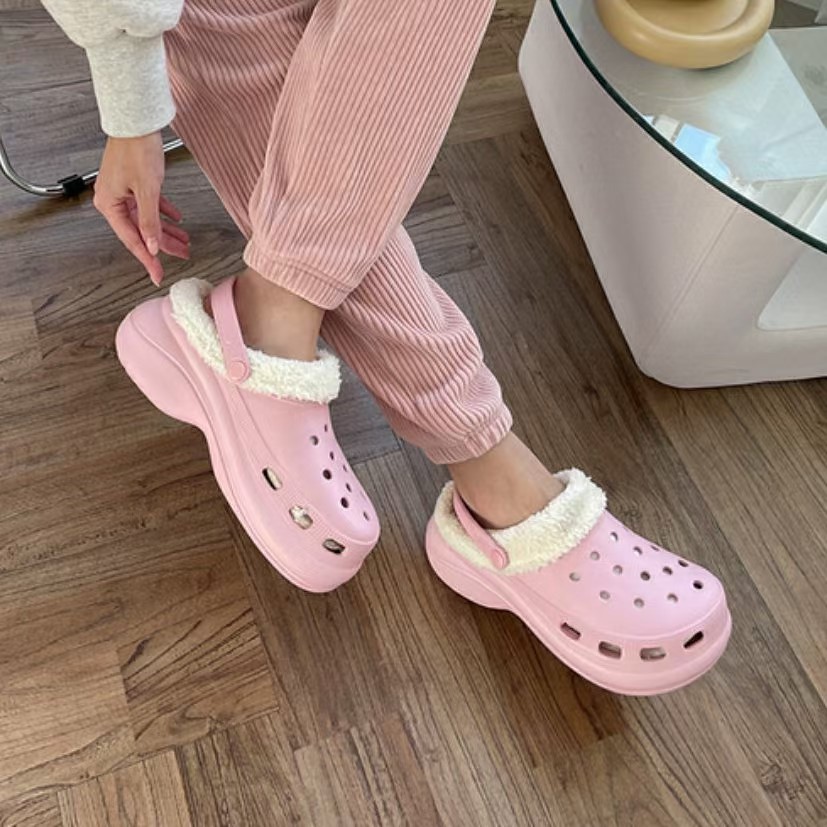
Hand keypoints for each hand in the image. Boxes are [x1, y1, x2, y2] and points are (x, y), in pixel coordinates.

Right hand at [93, 132, 189, 284]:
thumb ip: (150, 220)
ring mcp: (123, 192)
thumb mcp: (147, 189)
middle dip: (163, 245)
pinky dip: (164, 213)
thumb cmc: (137, 148)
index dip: (148, 259)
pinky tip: (178, 220)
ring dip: (167, 231)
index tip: (158, 275)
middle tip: (181, 257)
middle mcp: (113, 200)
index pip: (132, 240)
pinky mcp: (133, 183)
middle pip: (141, 231)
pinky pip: (150, 205)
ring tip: (185, 242)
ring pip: (147, 219)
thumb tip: (153, 246)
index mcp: (109, 204)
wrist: (137, 120)